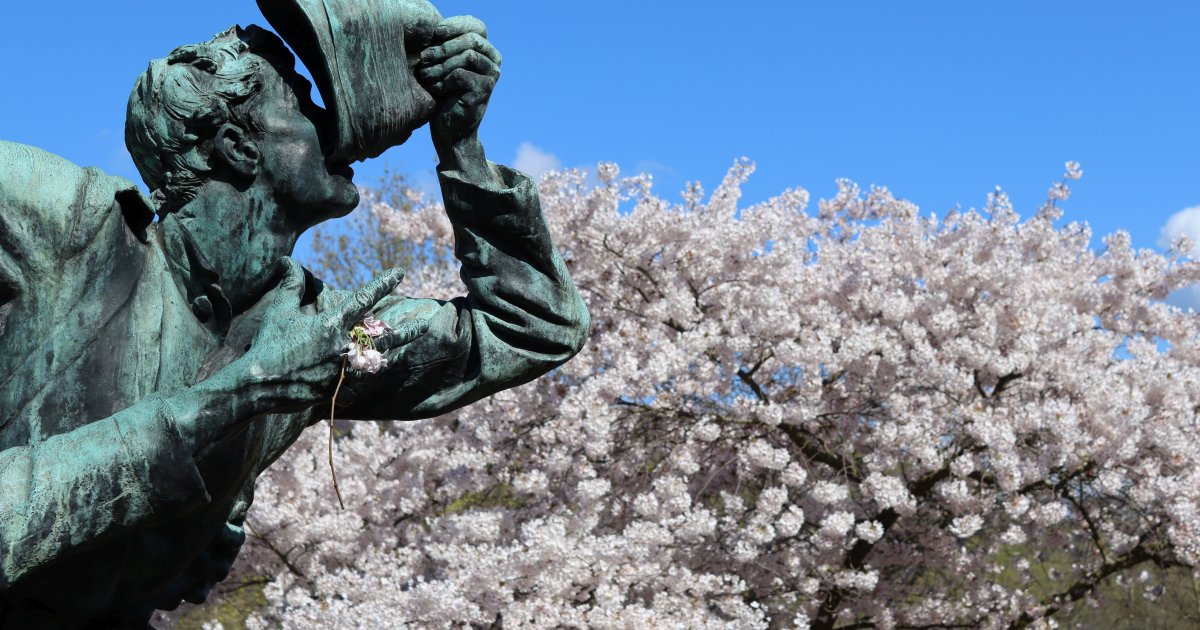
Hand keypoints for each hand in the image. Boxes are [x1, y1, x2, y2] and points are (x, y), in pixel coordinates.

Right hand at [242, 257, 405, 409]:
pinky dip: (371, 375)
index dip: (383, 283)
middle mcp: (344, 346)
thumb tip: (288, 261)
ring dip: (396, 351)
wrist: (258, 385)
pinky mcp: (338, 390)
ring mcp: (343, 370)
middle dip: (407, 329)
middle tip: (424, 323)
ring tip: (409, 347)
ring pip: (380, 360)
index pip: (364, 298)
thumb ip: (291, 285)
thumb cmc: (267, 344)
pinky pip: (362, 382)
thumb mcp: (279, 310)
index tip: (399, 272)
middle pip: (385, 336)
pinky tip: (382, 369)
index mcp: (332, 324)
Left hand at [415, 16, 501, 153]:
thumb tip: (433, 26)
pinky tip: (436, 90)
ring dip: (441, 65)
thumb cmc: (442, 93)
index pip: (476, 25)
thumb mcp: (442, 63)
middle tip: (424, 58)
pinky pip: (461, 75)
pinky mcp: (485, 91)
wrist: (449, 128)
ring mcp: (492, 76)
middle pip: (471, 39)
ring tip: (426, 76)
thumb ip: (445, 44)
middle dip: (443, 47)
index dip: (455, 25)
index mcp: (485, 49)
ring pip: (467, 55)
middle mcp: (493, 60)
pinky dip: (444, 81)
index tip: (435, 33)